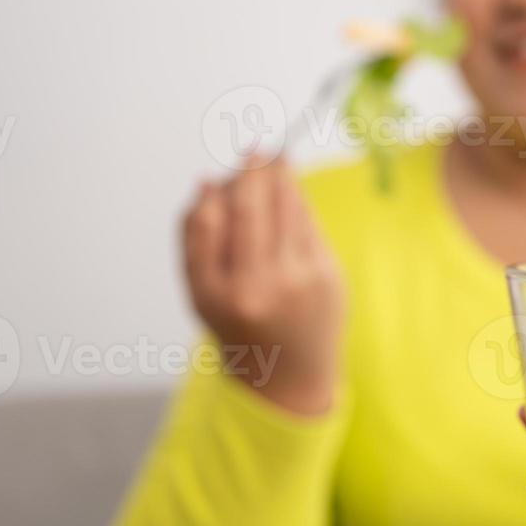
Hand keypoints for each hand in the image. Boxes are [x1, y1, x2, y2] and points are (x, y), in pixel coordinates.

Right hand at [182, 156, 343, 414]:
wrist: (287, 377)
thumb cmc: (237, 325)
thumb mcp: (201, 293)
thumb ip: (197, 239)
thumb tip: (208, 181)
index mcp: (215, 294)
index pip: (210, 222)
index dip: (220, 190)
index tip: (225, 169)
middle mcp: (256, 287)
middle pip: (252, 207)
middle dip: (253, 171)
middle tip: (255, 148)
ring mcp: (297, 281)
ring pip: (286, 208)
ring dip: (280, 177)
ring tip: (274, 158)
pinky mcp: (327, 275)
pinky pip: (308, 223)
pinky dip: (297, 201)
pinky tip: (290, 189)